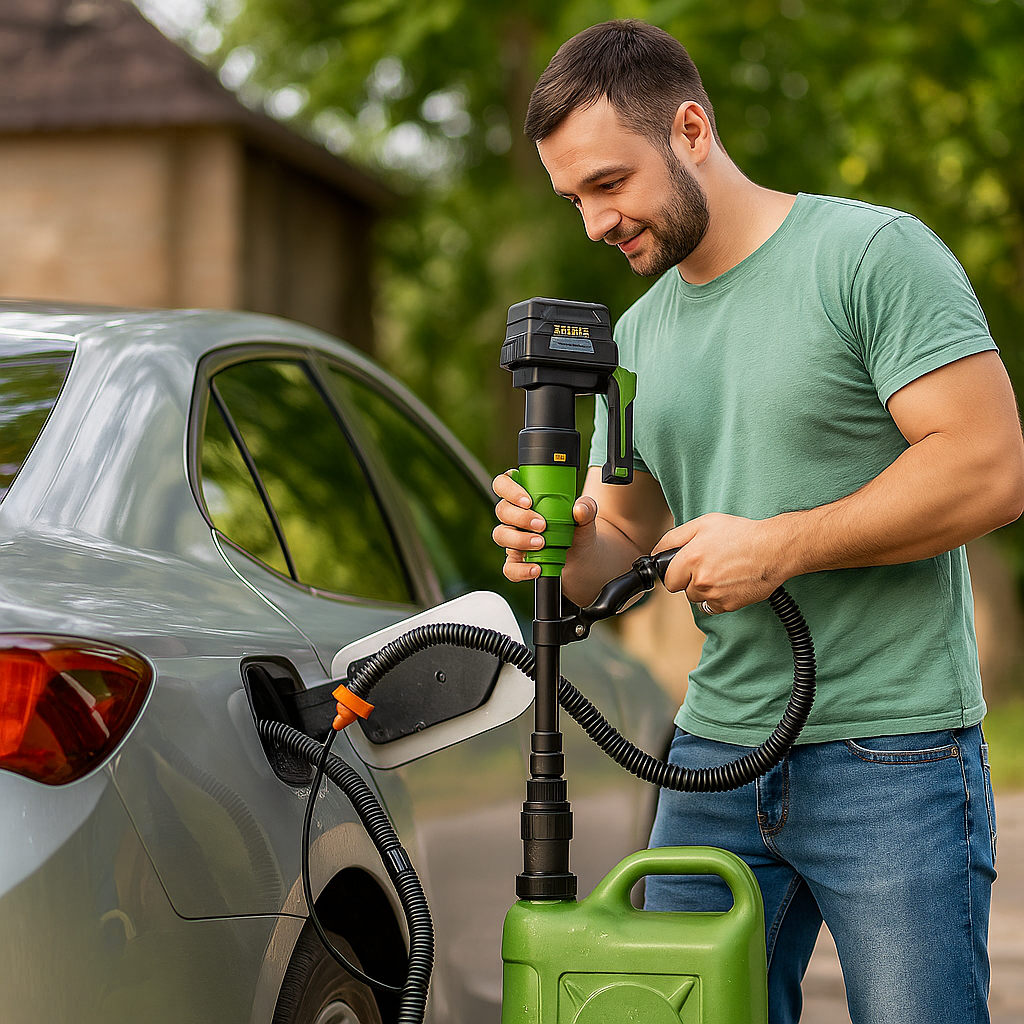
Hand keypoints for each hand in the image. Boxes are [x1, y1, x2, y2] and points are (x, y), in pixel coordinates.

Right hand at [491, 471, 597, 581]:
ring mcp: (514, 539)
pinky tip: (536, 568)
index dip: (509, 489)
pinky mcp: (517, 562)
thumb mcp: (586, 517)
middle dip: (520, 517)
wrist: (585, 559)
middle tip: (542, 525)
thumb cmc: (579, 530)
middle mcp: (516, 516)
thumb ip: (587, 508)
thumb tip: (579, 508)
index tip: (528, 501)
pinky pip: (509, 567)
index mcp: (526, 497)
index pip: (503, 484)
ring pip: (500, 535)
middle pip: (502, 509)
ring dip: (519, 539)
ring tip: (541, 543)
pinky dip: (521, 569)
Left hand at [654, 513, 785, 613]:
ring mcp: (714, 595)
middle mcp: (700, 580)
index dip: (676, 572)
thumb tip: (656, 552)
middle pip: (683, 590)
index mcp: (690, 559)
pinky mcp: (729, 605)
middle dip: (690, 580)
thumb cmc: (741, 533)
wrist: (773, 549)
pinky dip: (719, 598)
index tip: (684, 567)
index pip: (668, 579)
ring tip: (722, 571)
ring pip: (698, 599)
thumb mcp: (703, 524)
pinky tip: (730, 582)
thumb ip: (674, 538)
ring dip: (705, 589)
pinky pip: (714, 606)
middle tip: (708, 564)